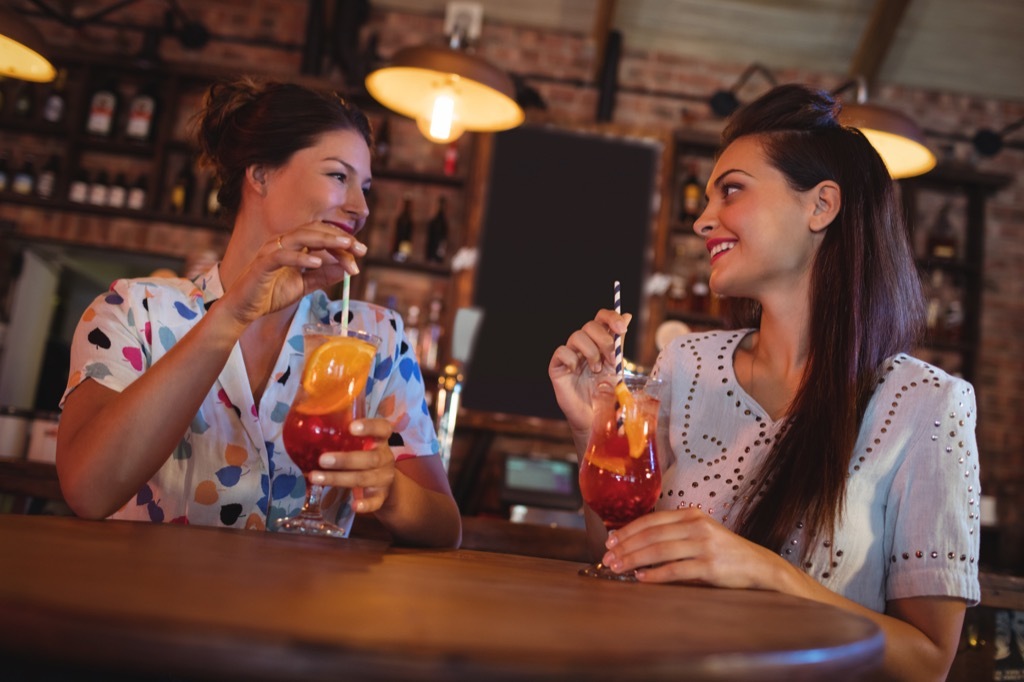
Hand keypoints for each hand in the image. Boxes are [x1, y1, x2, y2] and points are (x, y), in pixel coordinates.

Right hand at [220, 221, 366, 326]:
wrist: (245, 309)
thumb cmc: (271, 294)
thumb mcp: (304, 285)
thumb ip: (323, 277)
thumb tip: (345, 269)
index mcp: (293, 245)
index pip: (321, 235)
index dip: (342, 241)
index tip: (361, 252)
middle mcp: (283, 242)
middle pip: (315, 231)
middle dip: (339, 238)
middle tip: (360, 248)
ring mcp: (272, 250)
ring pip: (301, 237)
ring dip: (326, 240)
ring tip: (345, 246)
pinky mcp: (263, 264)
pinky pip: (283, 255)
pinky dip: (301, 256)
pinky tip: (319, 261)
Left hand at [309, 417, 395, 513]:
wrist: (384, 481)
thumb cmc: (364, 455)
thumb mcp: (360, 443)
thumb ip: (344, 438)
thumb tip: (307, 431)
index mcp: (381, 440)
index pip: (382, 428)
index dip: (369, 426)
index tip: (351, 427)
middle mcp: (385, 458)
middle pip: (370, 458)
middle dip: (345, 459)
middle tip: (322, 459)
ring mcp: (384, 478)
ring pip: (364, 478)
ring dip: (339, 479)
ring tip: (316, 478)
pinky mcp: (381, 496)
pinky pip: (375, 501)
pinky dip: (366, 505)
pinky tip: (354, 506)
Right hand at [548, 309, 630, 433]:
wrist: (596, 417)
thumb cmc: (605, 393)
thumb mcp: (616, 366)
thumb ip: (619, 343)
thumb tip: (627, 316)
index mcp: (598, 342)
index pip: (601, 318)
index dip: (610, 317)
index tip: (622, 328)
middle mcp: (583, 345)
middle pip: (590, 325)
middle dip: (604, 340)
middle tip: (611, 360)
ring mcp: (569, 355)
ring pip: (576, 336)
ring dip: (591, 352)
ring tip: (596, 370)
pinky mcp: (557, 367)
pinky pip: (561, 352)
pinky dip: (571, 359)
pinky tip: (576, 370)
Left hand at [601, 508, 789, 589]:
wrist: (759, 565)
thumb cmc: (724, 551)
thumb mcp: (701, 533)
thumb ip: (675, 533)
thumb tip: (638, 544)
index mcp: (691, 515)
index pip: (652, 519)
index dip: (628, 529)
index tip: (610, 540)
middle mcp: (696, 526)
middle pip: (652, 535)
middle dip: (626, 546)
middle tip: (607, 557)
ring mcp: (704, 545)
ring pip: (660, 551)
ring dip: (634, 560)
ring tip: (618, 568)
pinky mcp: (710, 566)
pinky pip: (676, 570)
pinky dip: (656, 575)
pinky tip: (641, 578)